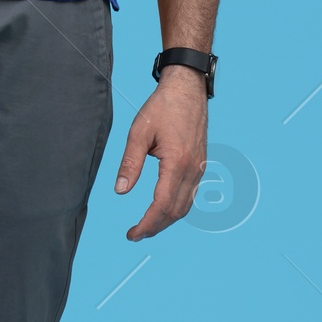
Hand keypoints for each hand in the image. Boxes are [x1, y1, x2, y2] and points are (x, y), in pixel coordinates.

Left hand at [114, 66, 207, 239]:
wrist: (187, 88)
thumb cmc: (162, 106)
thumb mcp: (139, 132)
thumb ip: (130, 163)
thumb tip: (120, 191)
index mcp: (178, 162)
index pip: (162, 205)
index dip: (147, 224)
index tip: (132, 234)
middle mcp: (193, 169)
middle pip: (176, 211)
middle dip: (155, 227)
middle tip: (135, 234)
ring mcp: (200, 167)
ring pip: (185, 205)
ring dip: (166, 219)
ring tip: (146, 225)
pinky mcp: (200, 164)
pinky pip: (190, 194)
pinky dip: (176, 207)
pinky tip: (162, 208)